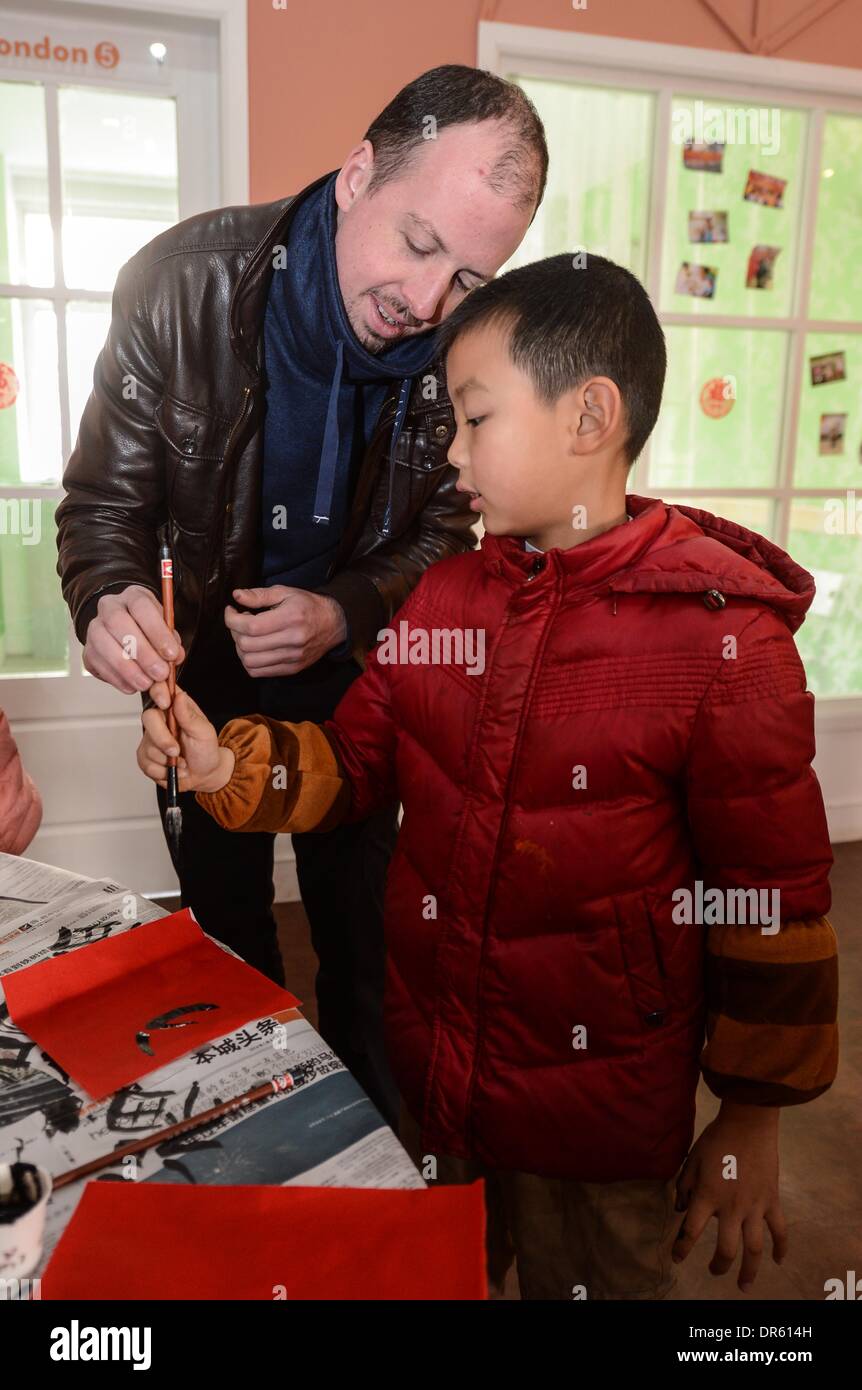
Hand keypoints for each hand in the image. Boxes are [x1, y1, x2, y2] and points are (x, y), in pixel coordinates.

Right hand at [83, 584, 185, 694]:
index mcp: (133, 596)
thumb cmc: (149, 629)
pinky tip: (132, 687)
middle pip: (117, 623)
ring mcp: (94, 628)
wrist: (126, 633)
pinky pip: (97, 664)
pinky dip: (116, 678)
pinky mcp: (88, 650)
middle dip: (142, 652)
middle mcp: (109, 608)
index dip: (157, 631)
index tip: (171, 654)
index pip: (141, 606)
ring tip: (147, 684)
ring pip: (103, 644)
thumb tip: (175, 657)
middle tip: (160, 673)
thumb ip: (172, 641)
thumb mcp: (165, 629)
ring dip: (127, 669)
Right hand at [137, 684, 234, 793]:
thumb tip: (179, 697)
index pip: (160, 690)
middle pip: (148, 718)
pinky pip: (146, 763)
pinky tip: (173, 769)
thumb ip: (190, 716)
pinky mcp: (145, 756)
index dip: (158, 692)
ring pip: (148, 746)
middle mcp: (161, 720)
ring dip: (167, 760)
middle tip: (177, 750)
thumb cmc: (206, 750)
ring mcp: (151, 737)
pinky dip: (162, 770)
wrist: (204, 775)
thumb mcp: (204, 732)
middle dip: (163, 739)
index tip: (165, 704)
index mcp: (176, 708)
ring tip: (181, 761)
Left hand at [225, 586, 346, 676]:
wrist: (333, 624)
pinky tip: (253, 648)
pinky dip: (249, 661)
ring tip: (246, 636)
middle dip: (234, 632)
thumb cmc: (308, 605)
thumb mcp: (286, 592)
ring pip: (250, 662)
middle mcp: (292, 641)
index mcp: (290, 618)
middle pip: (247, 645)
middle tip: (239, 622)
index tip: (231, 611)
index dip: (232, 620)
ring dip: (240, 648)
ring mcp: (292, 658)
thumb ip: (260, 595)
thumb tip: (236, 596)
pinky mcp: (292, 669)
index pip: (250, 626)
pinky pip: (259, 672)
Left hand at [672, 1101, 785, 1291]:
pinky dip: (781, 1247)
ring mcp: (754, 1207)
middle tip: (714, 1272)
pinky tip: (778, 1260)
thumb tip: (680, 1210)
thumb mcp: (691, 1161)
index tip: (677, 1259)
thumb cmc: (716, 1140)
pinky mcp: (772, 1201)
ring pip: (753, 1248)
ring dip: (749, 1270)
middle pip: (726, 1249)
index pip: (690, 1232)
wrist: (748, 1123)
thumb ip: (683, 1187)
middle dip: (718, 1266)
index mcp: (707, 1197)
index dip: (681, 1248)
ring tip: (744, 1284)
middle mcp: (731, 1207)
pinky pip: (779, 1230)